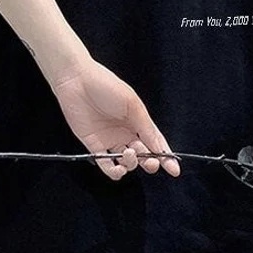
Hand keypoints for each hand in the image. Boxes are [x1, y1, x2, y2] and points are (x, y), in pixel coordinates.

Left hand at [51, 58, 180, 180]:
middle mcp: (126, 133)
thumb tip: (160, 148)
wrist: (77, 81)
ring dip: (131, 164)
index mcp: (138, 121)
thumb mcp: (133, 105)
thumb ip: (146, 128)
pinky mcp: (94, 146)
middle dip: (150, 162)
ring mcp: (110, 140)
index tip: (174, 170)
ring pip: (126, 162)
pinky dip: (114, 171)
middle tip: (151, 163)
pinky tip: (118, 169)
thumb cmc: (107, 86)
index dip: (165, 156)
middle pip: (142, 155)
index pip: (155, 142)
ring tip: (129, 154)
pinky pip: (106, 165)